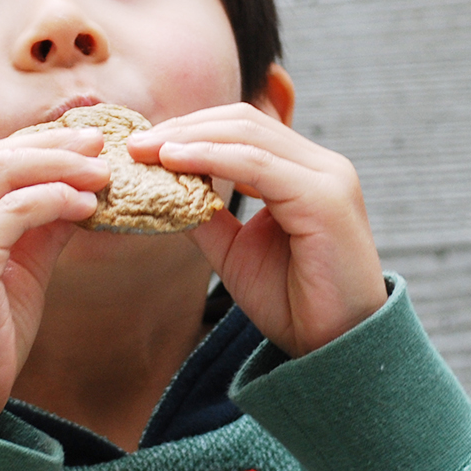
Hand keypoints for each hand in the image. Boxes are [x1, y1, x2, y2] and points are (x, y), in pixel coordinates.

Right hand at [0, 127, 109, 431]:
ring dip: (60, 166)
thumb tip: (81, 189)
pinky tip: (88, 207)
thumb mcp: (15, 272)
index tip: (83, 143)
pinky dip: (56, 200)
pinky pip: (14, 211)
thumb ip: (37, 228)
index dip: (35, 145)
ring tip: (103, 172)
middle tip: (101, 145)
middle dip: (52, 145)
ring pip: (2, 172)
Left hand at [129, 103, 385, 357]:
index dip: (191, 126)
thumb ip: (206, 214)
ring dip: (190, 137)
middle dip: (184, 126)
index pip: (243, 128)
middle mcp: (322, 166)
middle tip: (135, 143)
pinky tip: (174, 161)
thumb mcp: (236, 250)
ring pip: (248, 136)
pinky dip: (211, 157)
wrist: (336, 349)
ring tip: (146, 150)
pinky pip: (257, 165)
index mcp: (306, 172)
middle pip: (243, 122)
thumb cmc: (292, 303)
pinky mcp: (324, 199)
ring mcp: (327, 178)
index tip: (143, 143)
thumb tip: (162, 187)